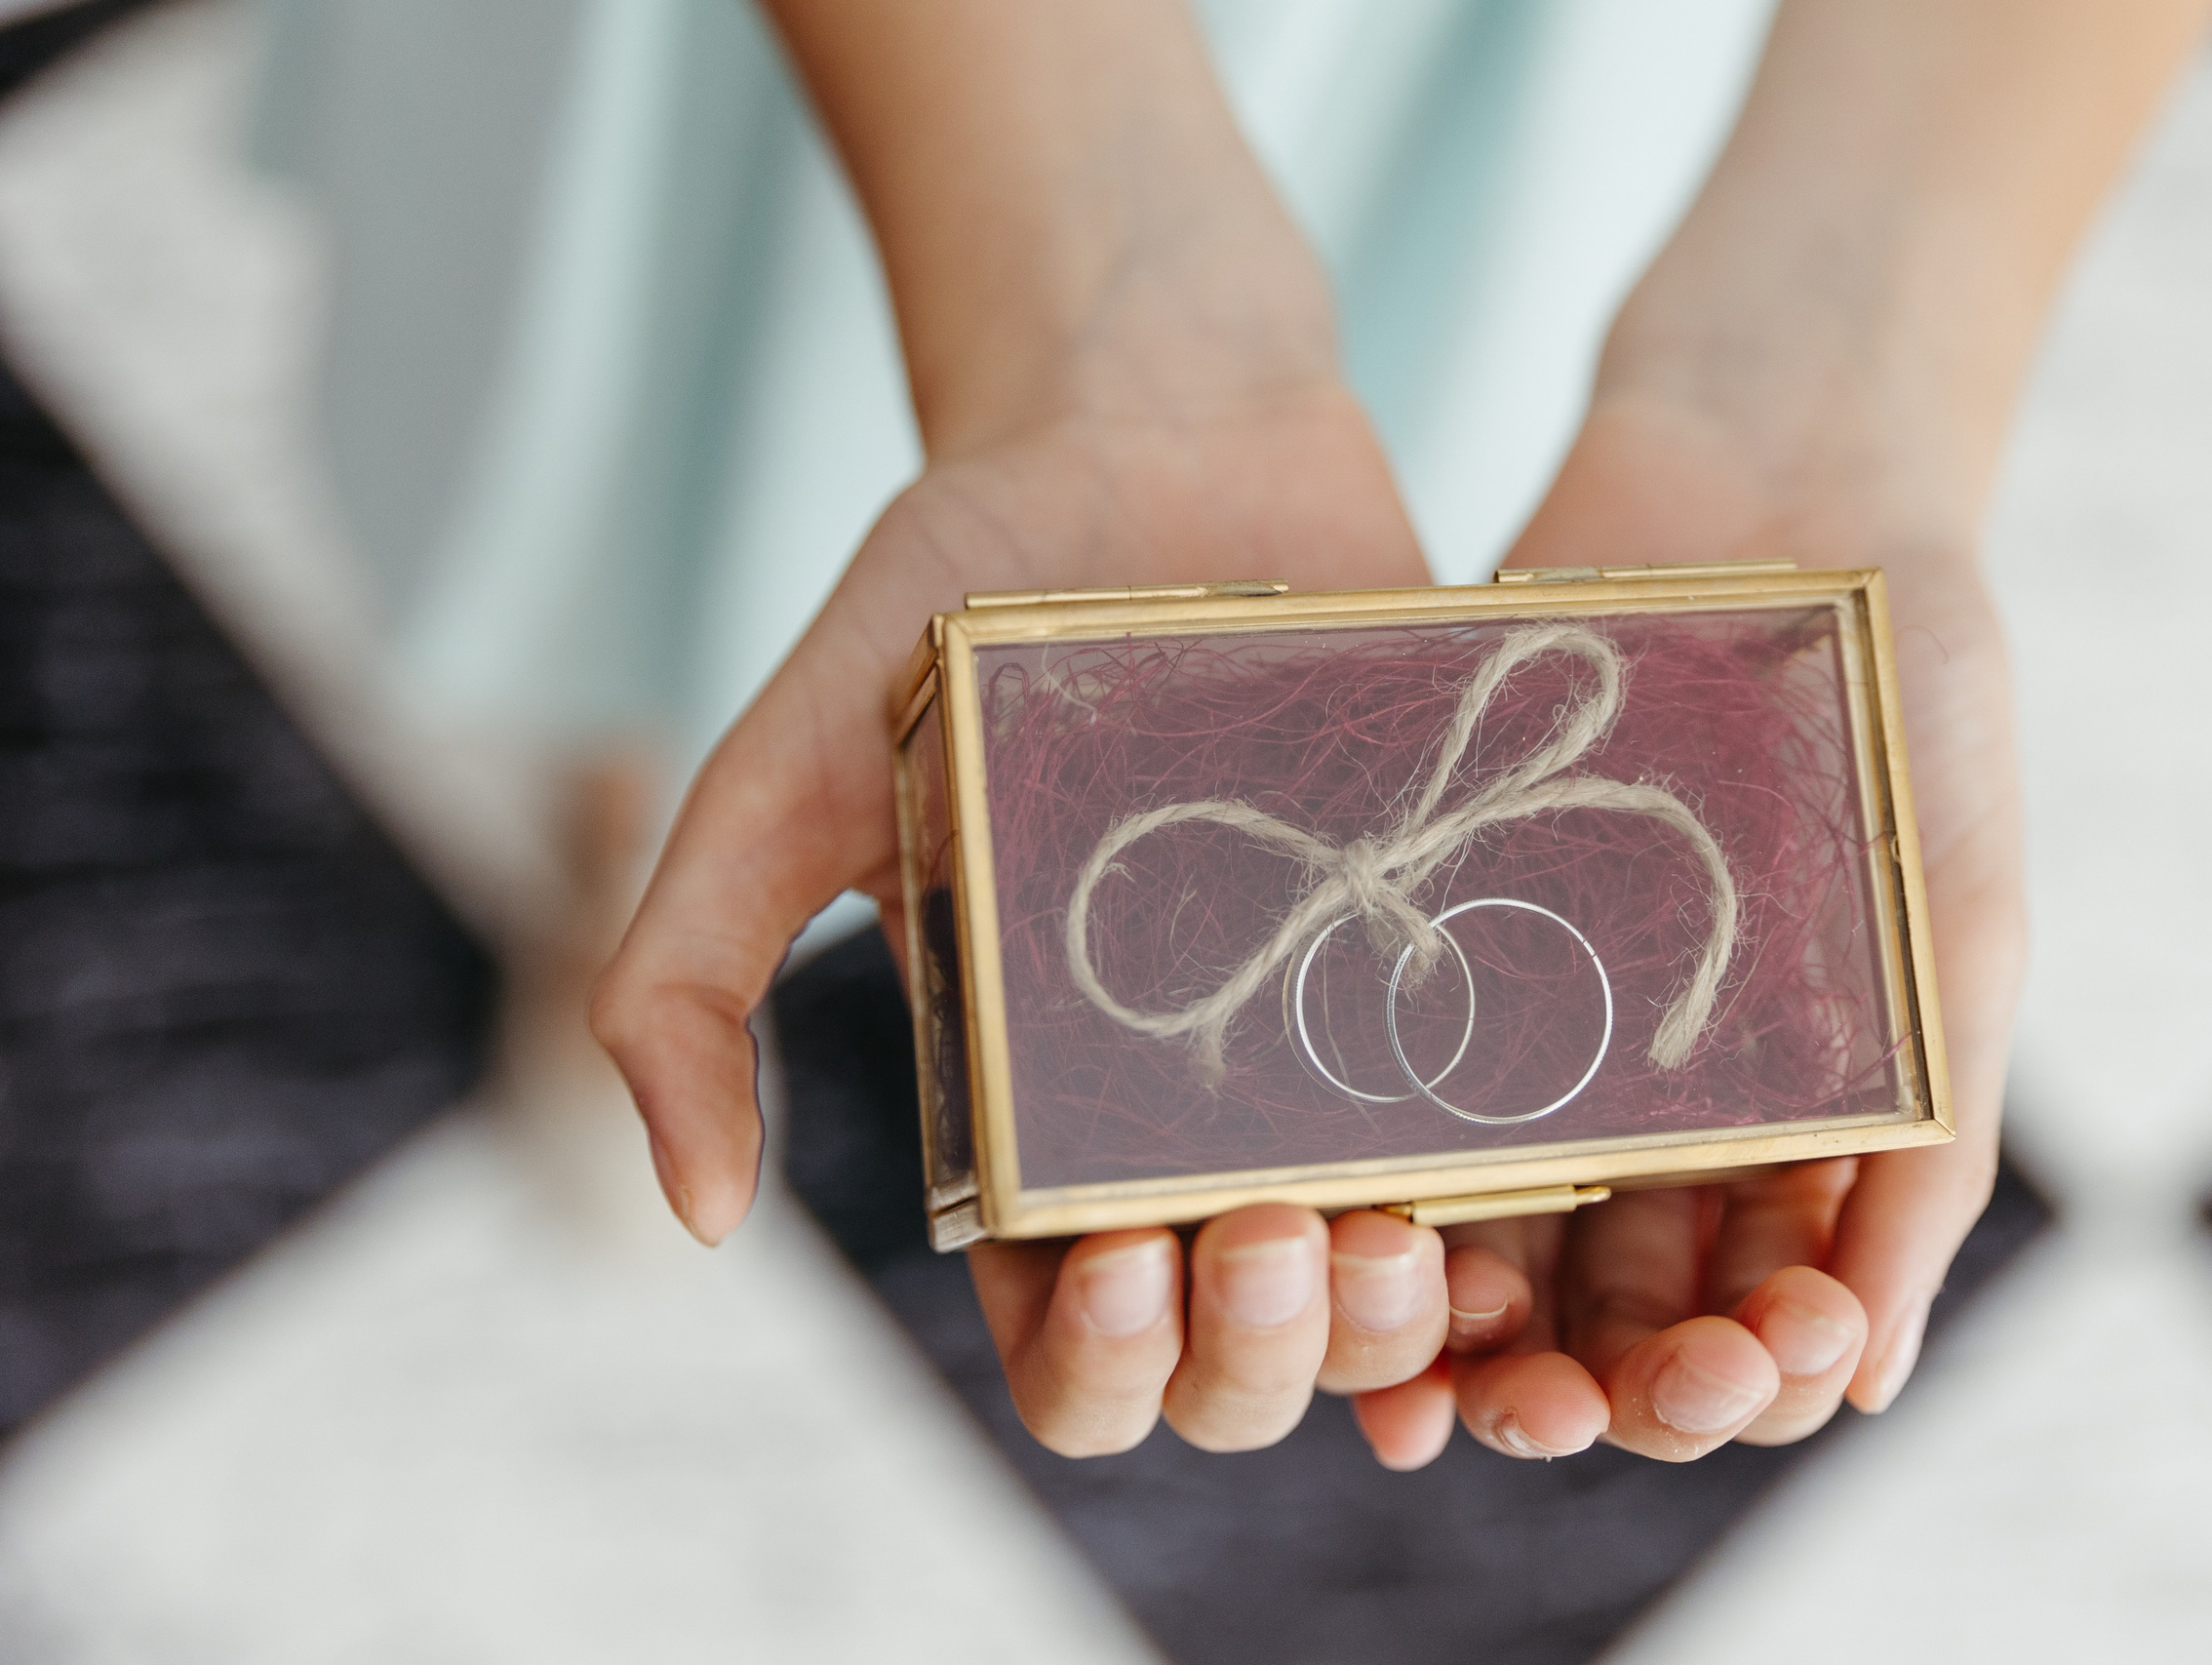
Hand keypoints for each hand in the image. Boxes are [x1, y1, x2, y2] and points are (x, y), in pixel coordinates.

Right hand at [594, 375, 1478, 1457]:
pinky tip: (1515, 1211)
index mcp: (1031, 1109)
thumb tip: (697, 1215)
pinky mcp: (1452, 957)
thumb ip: (686, 979)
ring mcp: (1333, 1041)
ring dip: (1398, 1328)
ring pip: (1388, 1289)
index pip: (1075, 1337)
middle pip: (1241, 1354)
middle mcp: (1188, 1106)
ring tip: (1396, 1234)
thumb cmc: (951, 604)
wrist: (1157, 432)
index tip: (1119, 1257)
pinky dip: (1522, 1233)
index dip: (1103, 1364)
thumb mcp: (784, 779)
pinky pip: (1514, 1148)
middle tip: (1270, 1235)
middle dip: (1258, 1358)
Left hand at [1348, 391, 2025, 1466]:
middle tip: (1559, 1403)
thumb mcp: (1958, 935)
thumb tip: (1866, 1388)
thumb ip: (1927, 1153)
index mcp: (1803, 1129)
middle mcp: (1664, 1107)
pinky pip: (1389, 1096)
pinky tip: (1339, 1232)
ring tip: (1425, 1366)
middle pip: (1608, 1313)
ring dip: (1457, 1328)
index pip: (1758, 1322)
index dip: (1734, 1382)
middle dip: (1588, 1383)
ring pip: (1487, 1238)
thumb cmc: (1917, 711)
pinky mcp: (1438, 945)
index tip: (1721, 1377)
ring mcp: (1545, 1032)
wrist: (1782, 482)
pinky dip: (1371, 1189)